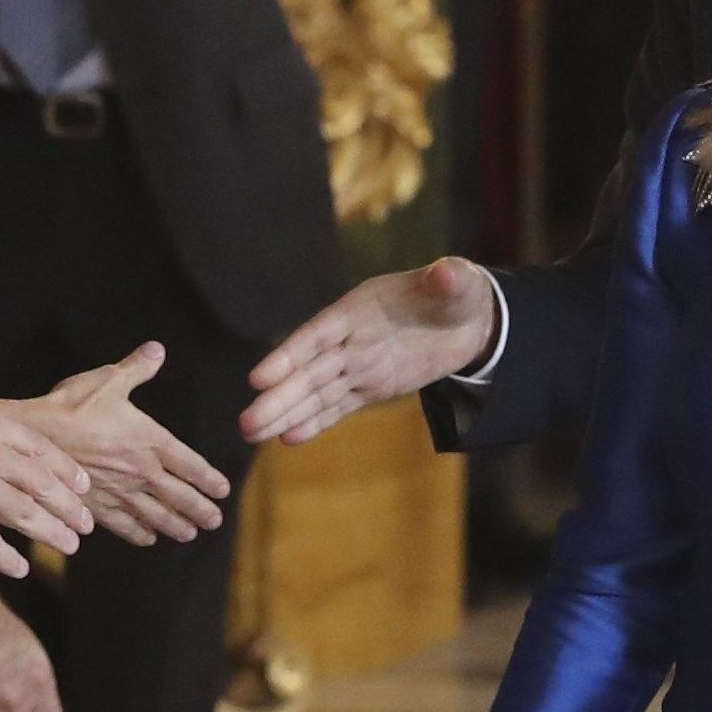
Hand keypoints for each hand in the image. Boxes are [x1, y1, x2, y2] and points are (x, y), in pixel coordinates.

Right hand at [0, 381, 96, 579]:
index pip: (43, 451)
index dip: (67, 472)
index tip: (83, 487)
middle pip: (43, 486)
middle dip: (69, 508)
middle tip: (85, 525)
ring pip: (26, 516)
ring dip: (51, 534)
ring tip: (69, 548)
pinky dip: (8, 559)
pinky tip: (20, 569)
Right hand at [26, 343, 232, 542]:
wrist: (36, 437)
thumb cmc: (72, 406)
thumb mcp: (108, 380)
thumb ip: (137, 368)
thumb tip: (157, 350)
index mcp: (149, 441)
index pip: (189, 465)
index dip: (208, 479)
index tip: (223, 490)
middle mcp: (139, 471)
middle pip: (179, 496)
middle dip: (199, 510)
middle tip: (214, 521)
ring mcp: (119, 491)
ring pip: (156, 515)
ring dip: (175, 526)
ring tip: (190, 534)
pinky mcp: (96, 505)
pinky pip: (124, 525)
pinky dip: (139, 533)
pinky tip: (148, 538)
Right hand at [244, 259, 499, 444]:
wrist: (466, 318)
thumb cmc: (456, 293)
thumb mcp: (459, 284)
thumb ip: (450, 280)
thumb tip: (448, 273)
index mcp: (360, 310)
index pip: (318, 335)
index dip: (289, 356)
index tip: (259, 379)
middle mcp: (350, 339)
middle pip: (307, 373)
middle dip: (278, 398)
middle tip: (245, 424)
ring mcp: (358, 365)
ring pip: (316, 394)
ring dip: (285, 414)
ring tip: (250, 435)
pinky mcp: (371, 387)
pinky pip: (339, 407)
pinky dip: (316, 422)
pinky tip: (288, 438)